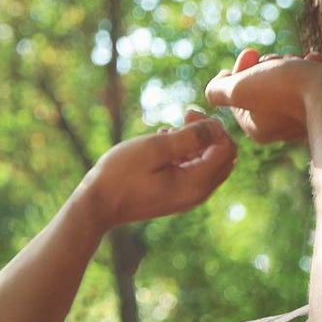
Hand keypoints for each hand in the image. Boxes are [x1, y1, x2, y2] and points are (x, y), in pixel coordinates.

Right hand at [84, 109, 236, 229]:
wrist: (96, 206)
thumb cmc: (120, 175)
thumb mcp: (156, 148)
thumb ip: (191, 136)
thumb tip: (216, 126)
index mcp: (195, 183)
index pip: (226, 148)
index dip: (214, 126)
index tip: (187, 114)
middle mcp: (197, 194)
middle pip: (224, 157)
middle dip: (210, 134)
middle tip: (185, 119)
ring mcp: (187, 198)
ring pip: (211, 164)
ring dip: (197, 144)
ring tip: (168, 132)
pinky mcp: (176, 198)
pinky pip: (195, 172)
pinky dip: (187, 156)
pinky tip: (164, 147)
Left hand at [204, 47, 321, 143]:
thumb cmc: (288, 92)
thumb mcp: (239, 89)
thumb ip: (219, 89)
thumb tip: (218, 82)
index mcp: (255, 125)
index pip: (238, 90)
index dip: (241, 67)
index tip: (249, 55)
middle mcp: (278, 123)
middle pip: (263, 81)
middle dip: (269, 63)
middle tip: (277, 62)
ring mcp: (305, 111)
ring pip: (289, 75)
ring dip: (292, 61)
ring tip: (302, 63)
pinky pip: (314, 75)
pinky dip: (313, 64)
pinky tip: (316, 63)